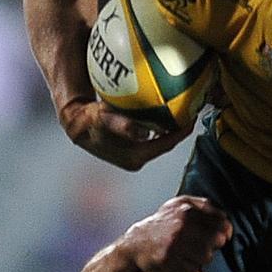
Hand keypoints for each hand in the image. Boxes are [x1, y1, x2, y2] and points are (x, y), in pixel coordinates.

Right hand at [60, 97, 191, 169]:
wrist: (79, 127)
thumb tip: (142, 132)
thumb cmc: (92, 120)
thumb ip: (124, 126)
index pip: (165, 144)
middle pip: (167, 144)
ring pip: (162, 142)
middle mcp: (138, 160)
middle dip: (180, 130)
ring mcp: (136, 157)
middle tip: (192, 111)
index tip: (192, 117)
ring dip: (173, 129)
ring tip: (185, 112)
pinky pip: (155, 138)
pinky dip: (162, 128)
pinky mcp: (134, 152)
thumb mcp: (105, 120)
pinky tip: (169, 113)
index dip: (180, 132)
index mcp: (135, 157)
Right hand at [120, 196, 231, 271]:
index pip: (222, 224)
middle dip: (214, 246)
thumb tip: (226, 217)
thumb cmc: (164, 223)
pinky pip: (193, 269)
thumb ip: (204, 205)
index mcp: (187, 210)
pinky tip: (180, 261)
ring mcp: (174, 243)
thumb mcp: (180, 205)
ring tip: (190, 253)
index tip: (222, 236)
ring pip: (207, 257)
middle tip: (204, 246)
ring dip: (202, 258)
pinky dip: (190, 267)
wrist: (135, 243)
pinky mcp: (168, 260)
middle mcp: (181, 225)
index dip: (225, 232)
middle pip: (217, 241)